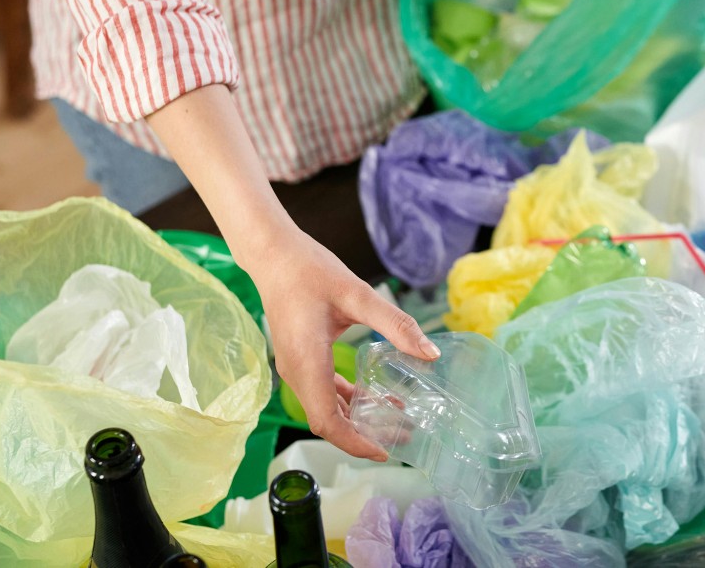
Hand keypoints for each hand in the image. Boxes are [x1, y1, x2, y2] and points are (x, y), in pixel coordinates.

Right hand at [240, 226, 439, 460]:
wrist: (273, 254)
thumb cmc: (310, 271)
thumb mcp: (358, 294)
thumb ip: (395, 325)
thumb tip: (431, 354)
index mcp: (307, 362)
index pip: (327, 420)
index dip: (355, 442)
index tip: (385, 451)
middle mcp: (296, 371)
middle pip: (327, 420)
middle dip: (362, 435)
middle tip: (402, 437)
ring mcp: (294, 366)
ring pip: (324, 407)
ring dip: (356, 418)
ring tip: (395, 419)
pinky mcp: (298, 358)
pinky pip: (321, 390)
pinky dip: (346, 399)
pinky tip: (371, 395)